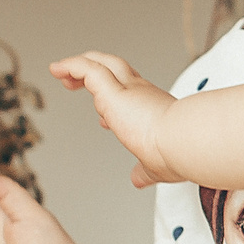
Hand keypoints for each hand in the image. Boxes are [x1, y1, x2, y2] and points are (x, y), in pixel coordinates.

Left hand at [48, 51, 181, 185]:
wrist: (185, 143)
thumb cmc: (178, 153)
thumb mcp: (157, 165)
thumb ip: (145, 171)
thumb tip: (138, 179)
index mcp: (154, 108)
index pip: (130, 94)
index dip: (112, 99)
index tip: (102, 115)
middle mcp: (142, 93)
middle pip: (115, 69)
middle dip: (94, 72)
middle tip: (74, 80)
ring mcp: (128, 89)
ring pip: (101, 64)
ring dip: (78, 65)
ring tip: (59, 70)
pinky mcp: (114, 90)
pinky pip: (88, 69)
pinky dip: (71, 66)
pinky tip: (58, 69)